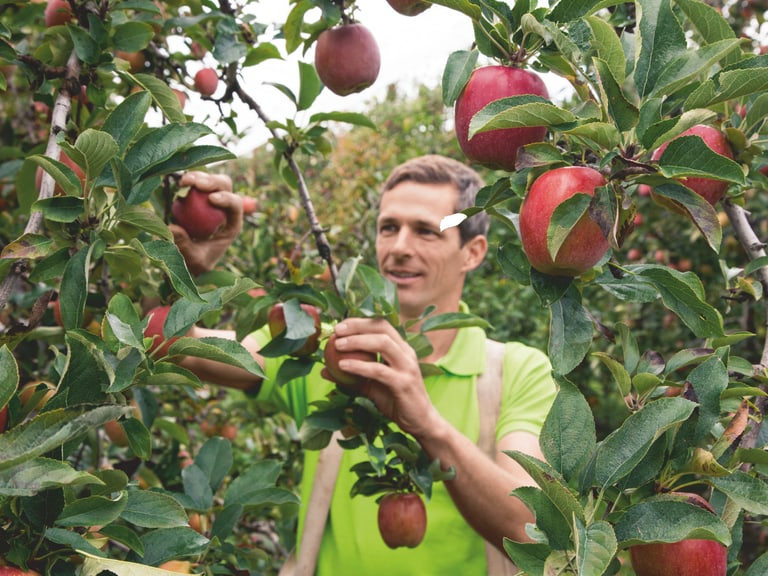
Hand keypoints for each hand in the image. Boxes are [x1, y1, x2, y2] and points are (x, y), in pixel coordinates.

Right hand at [170, 171, 243, 275]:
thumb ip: (185, 245)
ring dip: (198, 176)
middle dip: (212, 181)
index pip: (236, 205)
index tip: (211, 199)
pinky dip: (188, 181)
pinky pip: (195, 183)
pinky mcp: (197, 197)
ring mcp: (211, 201)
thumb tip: (172, 228)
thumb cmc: (196, 263)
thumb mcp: (193, 260)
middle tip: (196, 184)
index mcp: (232, 224)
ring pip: (211, 179)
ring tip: (184, 182)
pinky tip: (180, 184)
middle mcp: (224, 209)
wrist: (189, 260)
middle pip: (225, 186)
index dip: (227, 198)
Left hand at [322, 318, 440, 438]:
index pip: (381, 325)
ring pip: (382, 343)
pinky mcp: (403, 383)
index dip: (360, 321)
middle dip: (358, 325)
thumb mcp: (371, 387)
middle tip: (337, 330)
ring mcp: (407, 366)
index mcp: (401, 349)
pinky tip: (343, 365)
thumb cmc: (396, 402)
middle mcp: (406, 353)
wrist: (421, 422)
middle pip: (382, 328)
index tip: (340, 326)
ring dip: (357, 341)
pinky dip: (359, 366)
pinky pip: (378, 370)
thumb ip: (351, 377)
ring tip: (337, 345)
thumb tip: (324, 370)